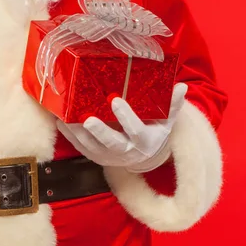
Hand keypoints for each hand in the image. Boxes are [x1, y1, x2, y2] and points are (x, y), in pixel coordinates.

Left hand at [57, 83, 187, 172]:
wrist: (146, 155)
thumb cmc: (155, 131)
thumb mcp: (167, 120)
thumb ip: (173, 105)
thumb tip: (182, 87)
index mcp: (145, 141)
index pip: (136, 130)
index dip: (126, 118)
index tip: (116, 101)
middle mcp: (127, 152)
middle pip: (112, 143)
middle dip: (99, 132)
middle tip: (88, 119)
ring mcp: (110, 157)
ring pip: (92, 147)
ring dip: (78, 135)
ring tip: (68, 118)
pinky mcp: (97, 158)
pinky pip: (82, 149)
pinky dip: (71, 137)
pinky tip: (63, 122)